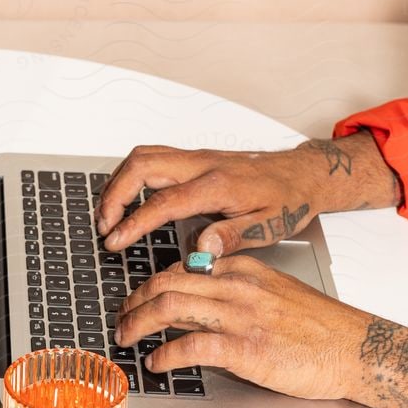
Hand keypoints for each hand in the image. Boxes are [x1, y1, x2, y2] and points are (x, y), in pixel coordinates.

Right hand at [95, 133, 398, 255]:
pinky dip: (131, 175)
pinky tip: (126, 196)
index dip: (134, 222)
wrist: (303, 173)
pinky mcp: (194, 158)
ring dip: (118, 182)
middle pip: (142, 165)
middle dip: (114, 195)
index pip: (164, 201)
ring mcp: (196, 157)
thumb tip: (200, 251)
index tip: (115, 240)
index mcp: (219, 184)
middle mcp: (203, 164)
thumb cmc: (288, 199)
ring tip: (107, 213)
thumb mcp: (269, 226)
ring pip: (143, 156)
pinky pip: (152, 156)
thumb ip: (231, 237)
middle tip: (104, 226)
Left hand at [114, 254, 407, 407]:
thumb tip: (198, 306)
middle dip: (134, 301)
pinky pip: (191, 346)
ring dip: (139, 323)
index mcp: (245, 268)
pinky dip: (166, 354)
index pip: (183, 267)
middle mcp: (239, 286)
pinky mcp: (248, 349)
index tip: (138, 298)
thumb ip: (238, 292)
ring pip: (170, 307)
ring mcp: (242, 316)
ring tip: (127, 338)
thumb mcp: (275, 293)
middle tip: (122, 318)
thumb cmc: (321, 328)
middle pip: (167, 282)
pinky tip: (157, 362)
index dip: (152, 283)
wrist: (357, 348)